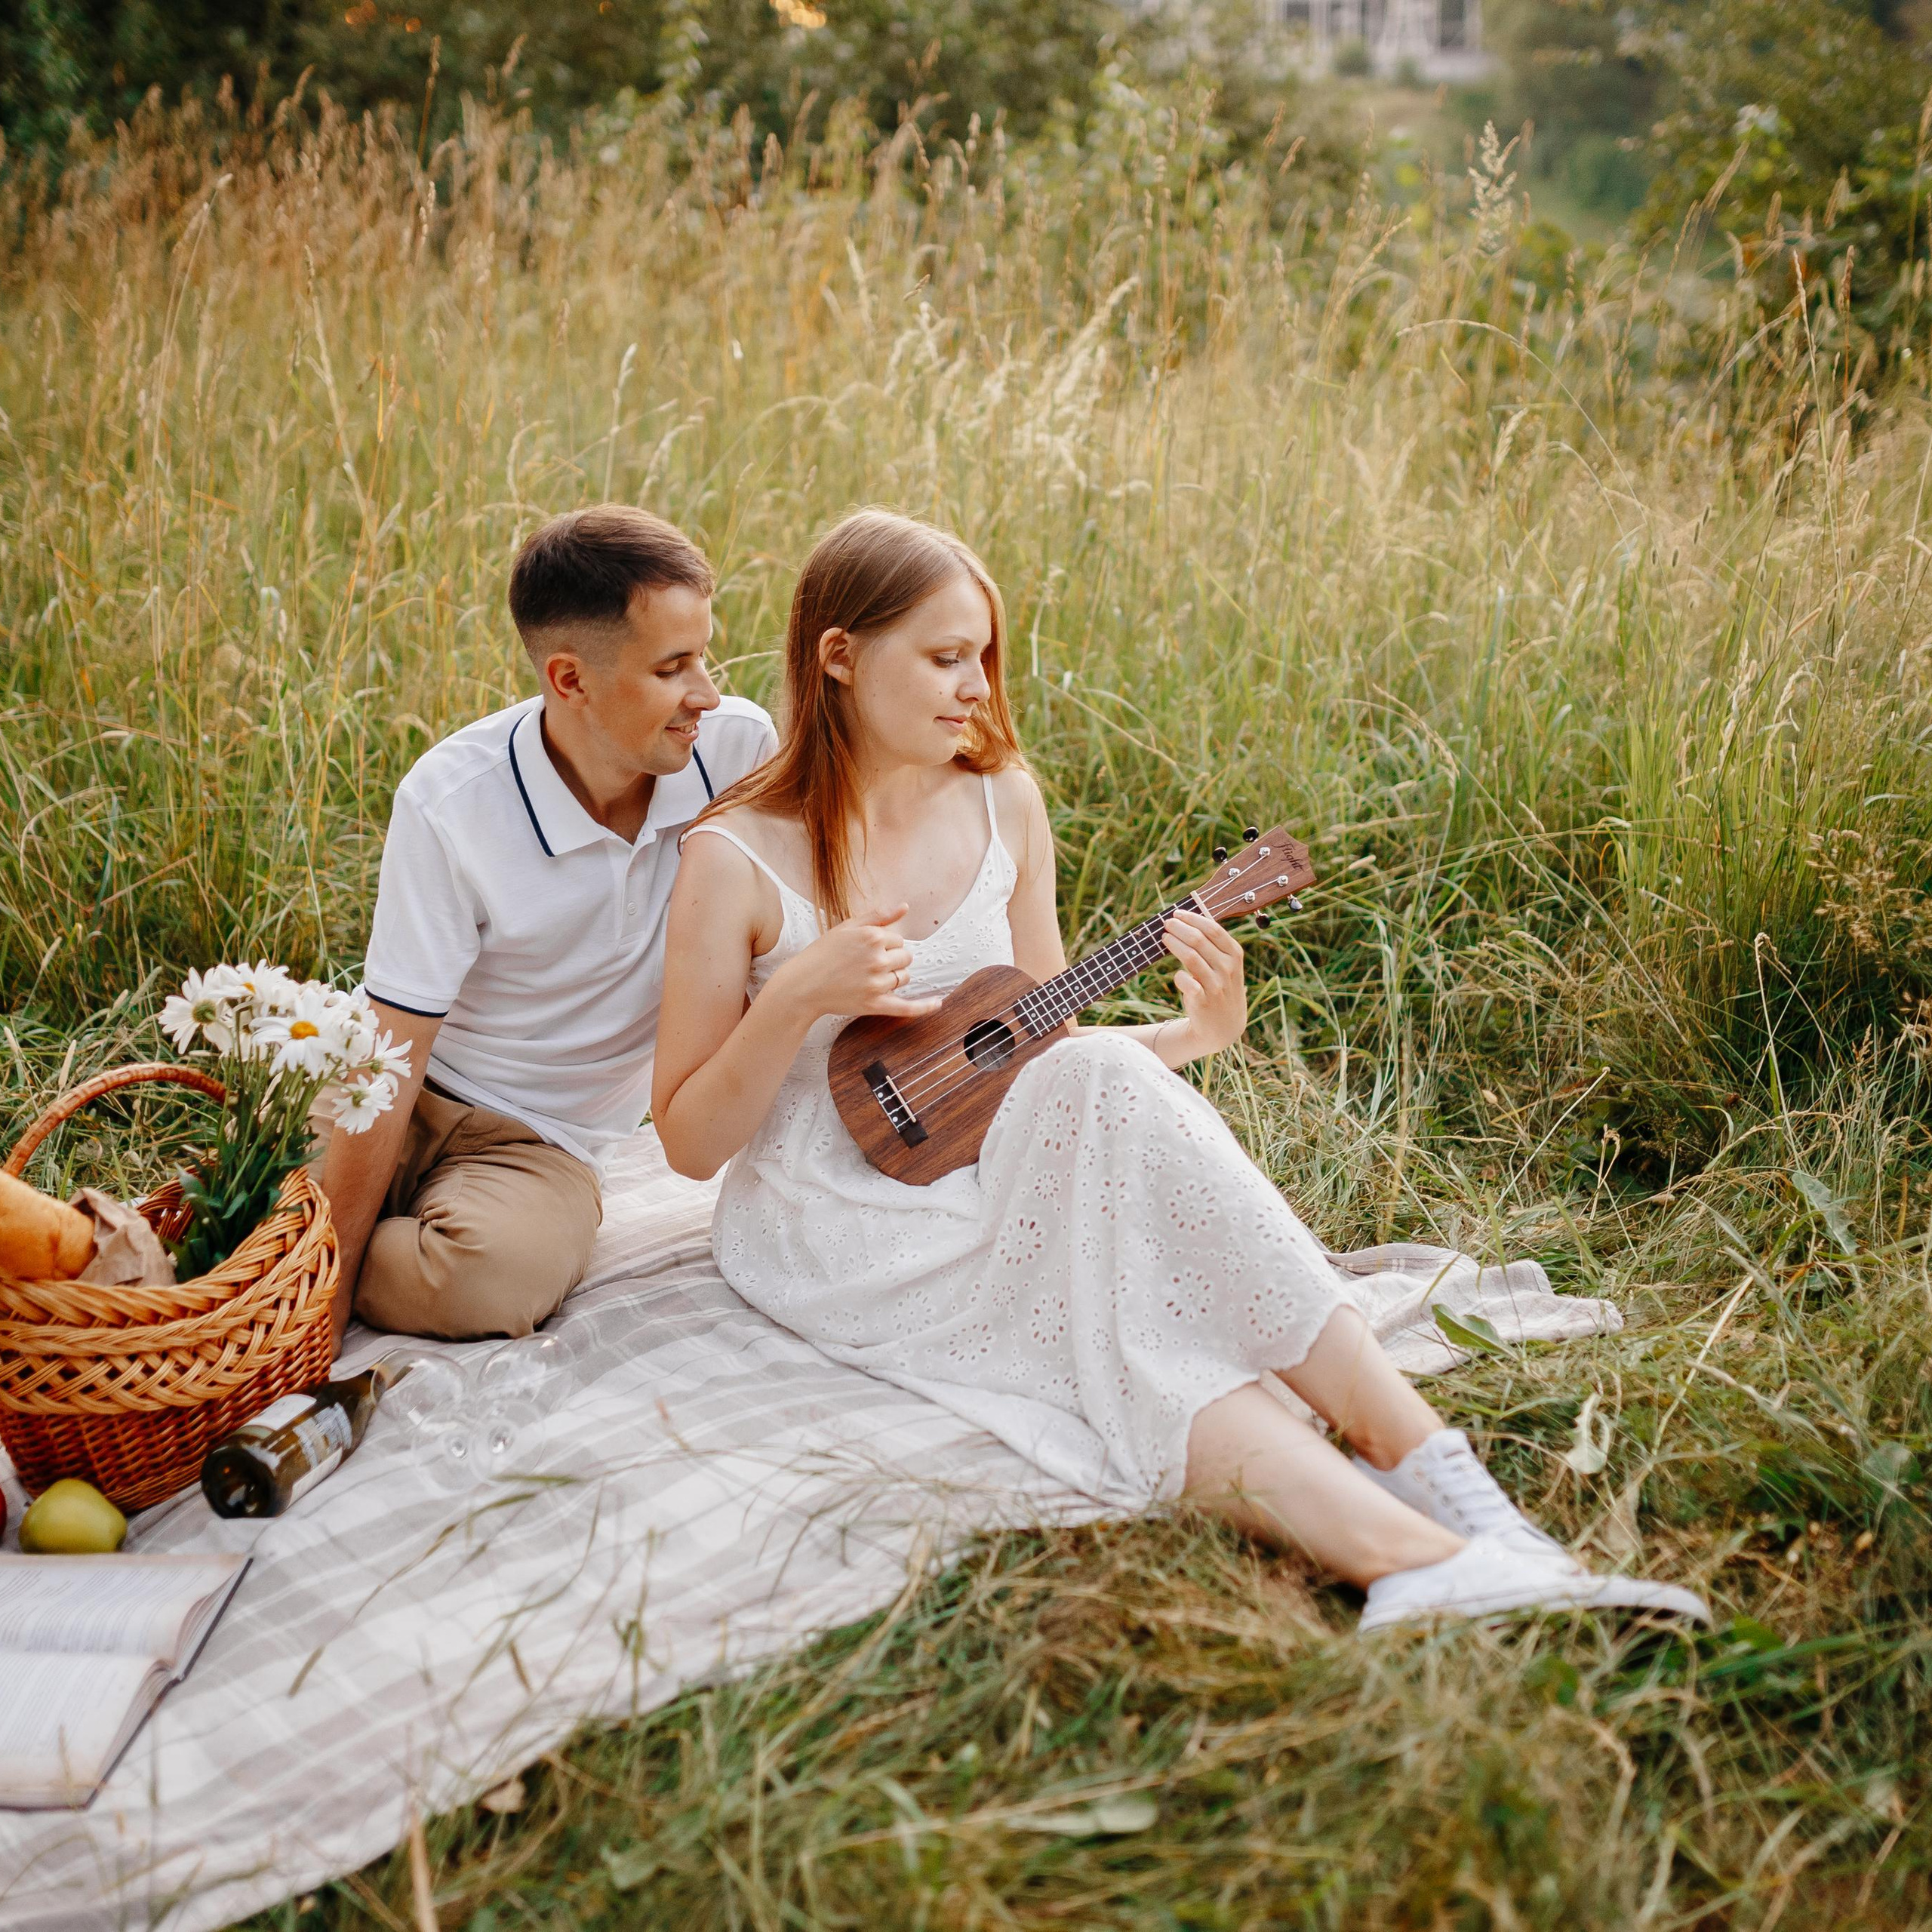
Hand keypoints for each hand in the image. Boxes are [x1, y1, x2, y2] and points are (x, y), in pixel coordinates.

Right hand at [768, 902, 942, 1025]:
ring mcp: (877, 983)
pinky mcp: (875, 1005)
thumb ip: (878, 915)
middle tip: (866, 964)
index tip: (865, 949)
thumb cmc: (823, 954)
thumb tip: (905, 906)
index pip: (898, 939)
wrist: (803, 985)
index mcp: (872, 937)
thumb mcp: (847, 927)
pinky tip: (938, 1003)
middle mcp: (877, 959)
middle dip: (892, 959)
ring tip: (868, 978)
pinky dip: (924, 1007)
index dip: (884, 944)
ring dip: (895, 977)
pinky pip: (907, 1007)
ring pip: (904, 977)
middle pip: (906, 957)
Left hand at [1159, 909, 1247, 1061]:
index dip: (1193, 918)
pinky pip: (1186, 982)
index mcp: (1234, 955)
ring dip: (1174, 944)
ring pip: (1191, 957)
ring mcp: (1217, 985)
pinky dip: (1178, 976)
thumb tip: (1187, 920)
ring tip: (1164, 938)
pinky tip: (1177, 974)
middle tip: (1166, 924)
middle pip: (1199, 939)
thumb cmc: (1219, 987)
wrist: (1224, 1026)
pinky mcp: (1204, 1001)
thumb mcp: (1225, 966)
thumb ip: (1212, 946)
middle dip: (1179, 928)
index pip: (1213, 929)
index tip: (1178, 913)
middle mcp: (1228, 968)